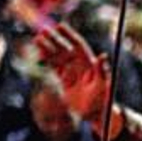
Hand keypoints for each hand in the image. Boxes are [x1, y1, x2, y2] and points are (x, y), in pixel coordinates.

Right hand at [35, 24, 121, 140]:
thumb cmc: (103, 100)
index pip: (78, 46)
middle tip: (44, 29)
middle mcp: (81, 66)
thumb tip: (103, 55)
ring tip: (37, 39)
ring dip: (48, 48)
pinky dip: (47, 60)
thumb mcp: (103, 86)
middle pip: (66, 48)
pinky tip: (40, 54)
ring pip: (58, 57)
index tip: (60, 26)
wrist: (95, 114)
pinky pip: (55, 67)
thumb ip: (102, 71)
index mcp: (90, 64)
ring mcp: (72, 73)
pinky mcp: (65, 81)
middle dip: (55, 39)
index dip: (69, 35)